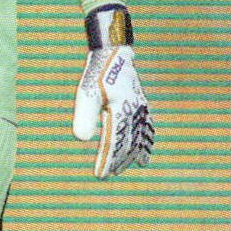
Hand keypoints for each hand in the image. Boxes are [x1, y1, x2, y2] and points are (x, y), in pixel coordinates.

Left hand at [73, 45, 153, 177]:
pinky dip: (146, 144)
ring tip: (122, 168)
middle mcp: (134, 114)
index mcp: (120, 112)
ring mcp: (141, 110)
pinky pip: (148, 130)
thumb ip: (85, 116)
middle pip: (127, 144)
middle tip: (108, 175)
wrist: (115, 54)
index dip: (106, 161)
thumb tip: (82, 139)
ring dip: (131, 155)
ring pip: (139, 139)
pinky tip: (145, 155)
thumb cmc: (97, 73)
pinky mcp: (142, 106)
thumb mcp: (87, 93)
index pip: (113, 143)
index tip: (100, 175)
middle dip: (118, 161)